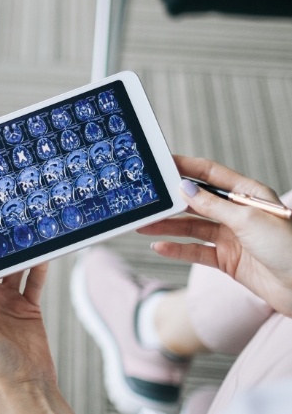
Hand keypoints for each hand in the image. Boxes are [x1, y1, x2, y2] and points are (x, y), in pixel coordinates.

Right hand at [138, 155, 291, 316]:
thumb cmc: (289, 247)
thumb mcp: (247, 219)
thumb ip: (213, 205)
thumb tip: (185, 188)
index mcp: (246, 193)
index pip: (210, 173)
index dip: (186, 166)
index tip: (162, 163)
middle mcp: (236, 213)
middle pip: (196, 201)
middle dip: (170, 200)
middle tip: (147, 198)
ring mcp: (230, 236)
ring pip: (191, 227)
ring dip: (167, 226)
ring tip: (144, 225)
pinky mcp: (227, 259)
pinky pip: (196, 251)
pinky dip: (177, 250)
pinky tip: (160, 246)